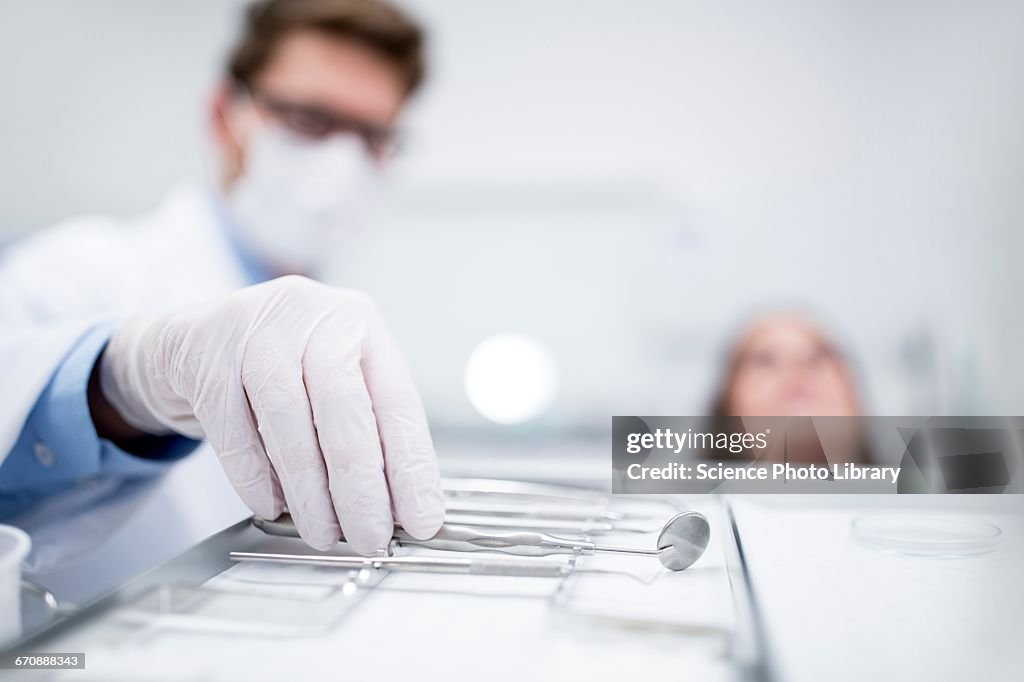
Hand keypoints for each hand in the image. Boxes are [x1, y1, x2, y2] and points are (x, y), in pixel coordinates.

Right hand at [96, 275, 443, 552]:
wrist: (192, 336)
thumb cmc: (279, 365)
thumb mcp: (331, 378)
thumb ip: (364, 430)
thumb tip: (394, 507)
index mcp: (360, 326)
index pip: (398, 404)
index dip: (412, 468)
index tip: (422, 519)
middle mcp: (314, 317)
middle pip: (346, 412)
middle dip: (362, 488)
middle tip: (370, 538)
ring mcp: (256, 329)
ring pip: (288, 421)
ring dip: (309, 492)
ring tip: (322, 533)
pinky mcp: (204, 352)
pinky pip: (233, 428)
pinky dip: (254, 477)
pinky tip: (270, 506)